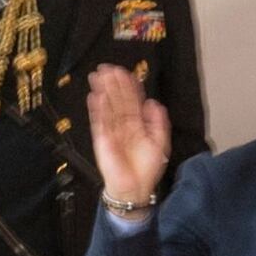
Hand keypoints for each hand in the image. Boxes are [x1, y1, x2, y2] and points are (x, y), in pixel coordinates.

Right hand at [84, 66, 172, 214]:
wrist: (135, 187)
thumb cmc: (147, 167)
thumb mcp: (159, 142)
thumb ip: (158, 122)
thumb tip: (153, 102)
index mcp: (137, 125)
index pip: (132, 102)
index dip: (129, 87)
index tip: (125, 72)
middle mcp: (123, 125)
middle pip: (118, 101)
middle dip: (113, 84)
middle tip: (108, 67)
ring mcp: (112, 131)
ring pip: (107, 107)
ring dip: (103, 91)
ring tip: (99, 76)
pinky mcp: (103, 140)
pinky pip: (100, 122)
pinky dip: (98, 109)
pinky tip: (95, 96)